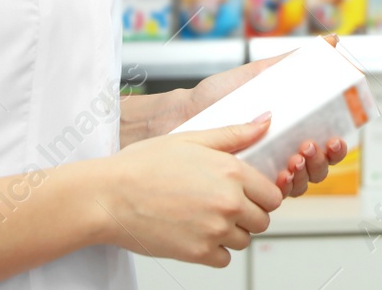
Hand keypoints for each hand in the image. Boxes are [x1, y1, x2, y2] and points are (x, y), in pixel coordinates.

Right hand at [94, 117, 283, 267]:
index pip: (272, 194)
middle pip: (263, 220)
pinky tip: (196, 233)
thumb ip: (234, 134)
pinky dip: (214, 251)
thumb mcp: (191, 138)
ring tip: (206, 217)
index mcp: (232, 171)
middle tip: (223, 205)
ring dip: (232, 232)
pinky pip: (224, 259)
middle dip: (249, 214)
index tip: (246, 193)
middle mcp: (229, 202)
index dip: (261, 194)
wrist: (109, 197)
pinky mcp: (198, 254)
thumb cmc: (143, 165)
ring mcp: (214, 230)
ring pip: (245, 240)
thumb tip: (266, 122)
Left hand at [119, 35, 348, 196]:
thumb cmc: (216, 97)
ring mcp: (266, 172)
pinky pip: (274, 196)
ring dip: (306, 174)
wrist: (182, 116)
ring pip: (301, 185)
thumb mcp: (259, 74)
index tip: (335, 138)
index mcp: (290, 130)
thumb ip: (293, 60)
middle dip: (322, 161)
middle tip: (312, 146)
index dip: (336, 147)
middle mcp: (282, 154)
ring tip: (295, 158)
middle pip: (318, 168)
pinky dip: (283, 187)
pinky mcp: (247, 187)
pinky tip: (280, 176)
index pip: (325, 145)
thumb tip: (330, 40)